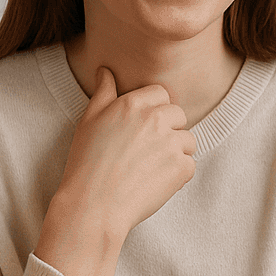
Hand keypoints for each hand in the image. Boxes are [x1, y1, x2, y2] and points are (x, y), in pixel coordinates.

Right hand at [36, 66, 197, 275]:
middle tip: (144, 152)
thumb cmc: (86, 163)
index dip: (153, 111)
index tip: (141, 129)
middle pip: (178, 114)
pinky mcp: (182, 168)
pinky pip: (189, 165)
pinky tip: (154, 183)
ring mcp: (171, 143)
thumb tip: (105, 70)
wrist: (93, 205)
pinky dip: (177, 175)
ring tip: (148, 169)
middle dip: (167, 129)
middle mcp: (155, 119)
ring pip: (187, 140)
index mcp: (133, 104)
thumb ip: (103, 93)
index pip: (161, 94)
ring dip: (175, 152)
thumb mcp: (89, 121)